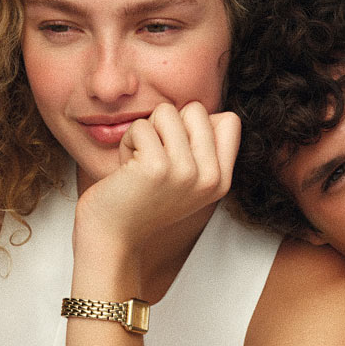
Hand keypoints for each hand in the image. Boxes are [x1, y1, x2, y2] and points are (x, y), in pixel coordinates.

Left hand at [74, 101, 239, 266]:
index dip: (196, 125)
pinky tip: (127, 169)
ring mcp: (186, 173)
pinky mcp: (157, 167)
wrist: (114, 236)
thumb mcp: (186, 178)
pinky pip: (140, 126)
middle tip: (156, 157)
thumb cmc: (143, 200)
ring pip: (166, 112)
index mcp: (221, 180)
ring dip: (146, 132)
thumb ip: (201, 148)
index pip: (230, 121)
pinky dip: (127, 142)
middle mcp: (210, 178)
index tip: (178, 152)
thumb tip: (199, 109)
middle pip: (196, 109)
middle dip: (168, 125)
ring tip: (140, 162)